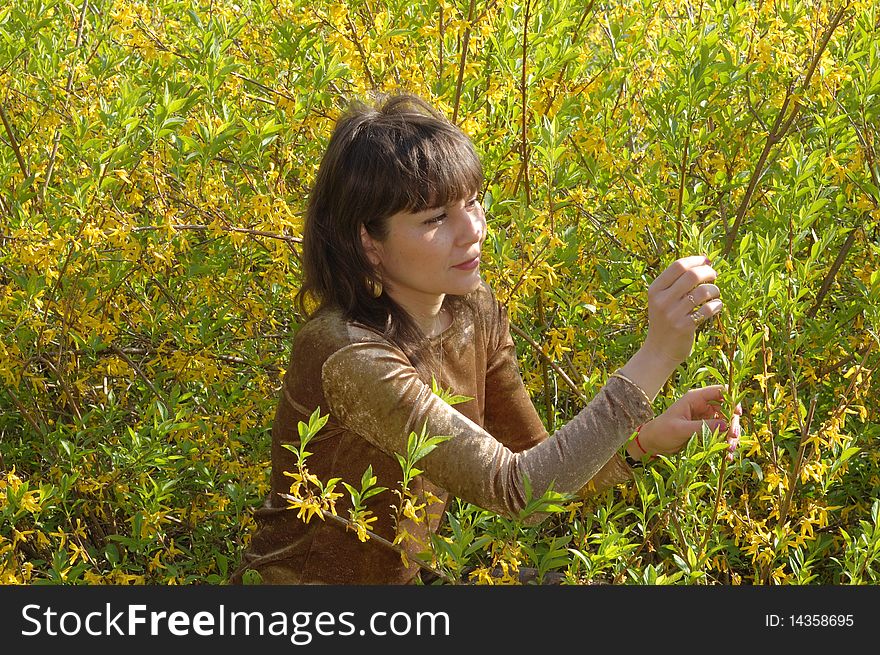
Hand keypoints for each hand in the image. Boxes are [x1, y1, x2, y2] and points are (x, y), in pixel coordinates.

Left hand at [627, 385, 741, 460]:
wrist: (652, 443)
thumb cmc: (662, 431)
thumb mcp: (681, 429)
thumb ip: (703, 427)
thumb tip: (726, 426)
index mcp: (695, 399)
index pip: (719, 392)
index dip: (731, 400)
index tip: (737, 414)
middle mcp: (702, 407)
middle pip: (726, 410)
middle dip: (732, 423)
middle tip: (733, 437)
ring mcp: (704, 419)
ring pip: (725, 424)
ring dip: (730, 436)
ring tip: (729, 449)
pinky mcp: (705, 430)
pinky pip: (720, 435)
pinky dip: (725, 444)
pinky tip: (727, 456)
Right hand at [643, 255, 722, 365]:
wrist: (659, 351)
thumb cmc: (665, 321)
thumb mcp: (661, 300)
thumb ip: (675, 283)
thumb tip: (703, 262)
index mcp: (655, 290)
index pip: (678, 266)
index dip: (695, 260)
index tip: (706, 261)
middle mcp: (662, 300)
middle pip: (692, 276)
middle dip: (708, 272)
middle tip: (714, 275)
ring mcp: (672, 314)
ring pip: (702, 292)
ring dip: (714, 290)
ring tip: (715, 293)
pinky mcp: (684, 327)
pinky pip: (708, 309)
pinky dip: (717, 305)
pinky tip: (716, 307)